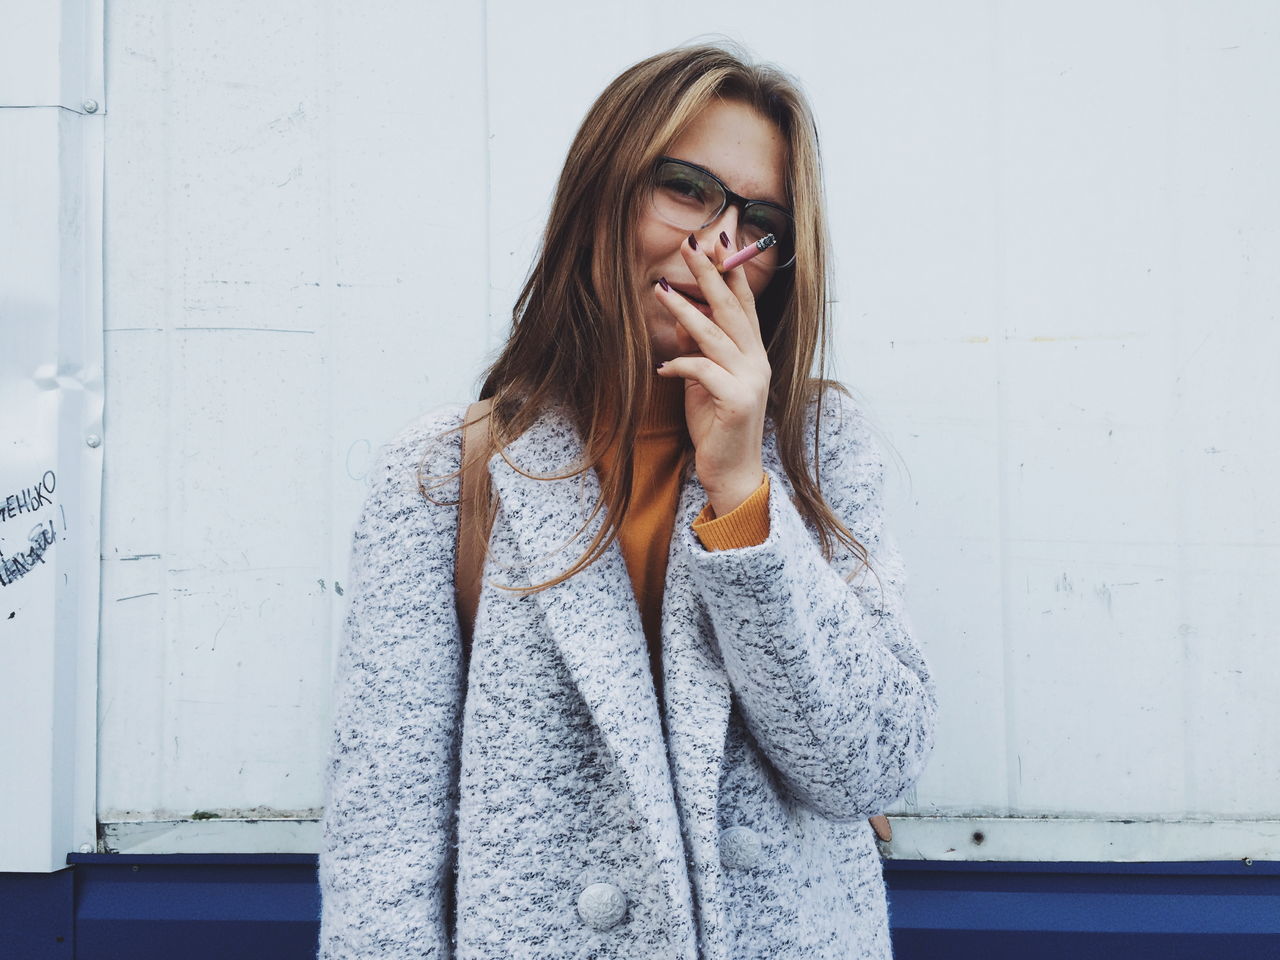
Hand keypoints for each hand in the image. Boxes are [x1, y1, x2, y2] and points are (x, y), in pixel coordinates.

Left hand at [654, 234, 770, 516]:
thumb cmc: (717, 426)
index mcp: (753, 354)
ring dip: (686, 310)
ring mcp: (750, 381)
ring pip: (715, 336)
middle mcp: (757, 362)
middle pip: (731, 309)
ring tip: (660, 289)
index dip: (731, 271)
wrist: (732, 471)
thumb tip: (681, 316)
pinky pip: (703, 371)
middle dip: (710, 275)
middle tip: (691, 245)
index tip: (717, 241)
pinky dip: (680, 365)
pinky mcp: (736, 401)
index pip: (743, 304)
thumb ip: (699, 350)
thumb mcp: (705, 382)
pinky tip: (662, 368)